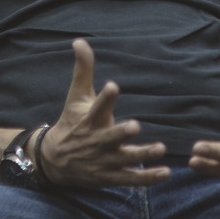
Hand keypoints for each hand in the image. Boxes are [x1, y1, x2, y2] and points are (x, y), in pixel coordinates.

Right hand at [37, 38, 168, 188]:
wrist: (53, 161)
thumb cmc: (72, 122)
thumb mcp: (76, 97)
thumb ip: (83, 70)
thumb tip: (79, 40)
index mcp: (89, 120)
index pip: (96, 107)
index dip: (105, 97)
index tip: (113, 86)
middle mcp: (96, 141)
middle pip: (109, 137)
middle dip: (120, 132)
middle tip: (135, 126)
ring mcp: (103, 161)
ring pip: (124, 159)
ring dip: (142, 155)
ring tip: (160, 149)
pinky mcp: (110, 176)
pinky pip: (130, 178)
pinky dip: (147, 177)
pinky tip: (165, 173)